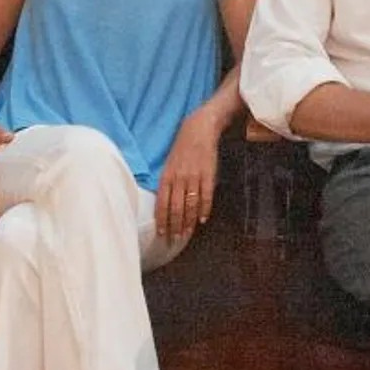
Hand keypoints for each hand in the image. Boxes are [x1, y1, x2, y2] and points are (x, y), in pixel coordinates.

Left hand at [155, 107, 222, 237]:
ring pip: (190, 205)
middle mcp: (179, 178)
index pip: (162, 203)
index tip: (161, 233)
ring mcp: (194, 177)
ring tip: (187, 233)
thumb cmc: (181, 150)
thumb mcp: (168, 165)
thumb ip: (166, 184)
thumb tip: (164, 206)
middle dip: (174, 226)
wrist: (198, 130)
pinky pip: (206, 196)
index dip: (161, 220)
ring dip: (188, 222)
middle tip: (174, 239)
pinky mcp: (208, 174)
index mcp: (166, 176)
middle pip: (176, 208)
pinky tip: (202, 220)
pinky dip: (204, 210)